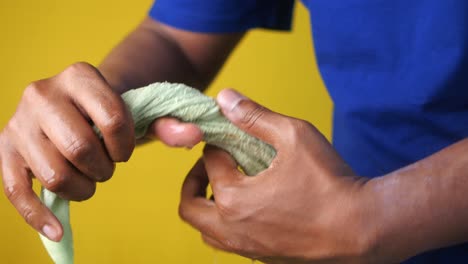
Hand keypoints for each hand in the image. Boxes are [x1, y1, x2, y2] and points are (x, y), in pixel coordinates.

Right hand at [0, 62, 201, 241]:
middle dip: (103, 169)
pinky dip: (38, 216)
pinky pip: (17, 190)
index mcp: (80, 75)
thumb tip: (194, 135)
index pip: (113, 120)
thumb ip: (169, 122)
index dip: (127, 145)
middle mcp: (42, 92)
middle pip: (80, 148)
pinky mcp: (6, 149)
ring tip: (90, 178)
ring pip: (54, 174)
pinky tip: (57, 231)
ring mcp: (19, 121)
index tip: (125, 151)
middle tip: (107, 167)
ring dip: (82, 188)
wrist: (77, 104)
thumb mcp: (140, 111)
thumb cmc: (110, 112)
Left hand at [179, 89, 376, 263]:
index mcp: (233, 197)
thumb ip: (255, 116)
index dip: (217, 142)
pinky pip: (228, 244)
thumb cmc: (329, 182)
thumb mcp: (293, 136)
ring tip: (224, 188)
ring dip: (205, 207)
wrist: (363, 228)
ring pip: (205, 231)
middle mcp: (232, 228)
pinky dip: (225, 225)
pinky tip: (249, 207)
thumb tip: (225, 97)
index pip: (209, 161)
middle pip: (188, 206)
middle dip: (192, 180)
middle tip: (210, 165)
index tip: (229, 136)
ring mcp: (247, 248)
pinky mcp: (263, 259)